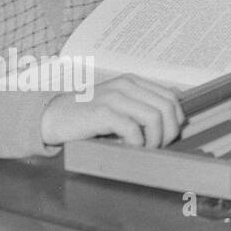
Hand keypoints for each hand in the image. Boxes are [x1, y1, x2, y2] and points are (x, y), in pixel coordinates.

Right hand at [40, 76, 183, 148]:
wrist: (53, 117)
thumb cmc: (89, 116)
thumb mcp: (119, 104)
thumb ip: (141, 105)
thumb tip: (173, 118)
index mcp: (133, 82)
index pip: (172, 97)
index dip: (176, 119)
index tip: (168, 136)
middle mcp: (126, 85)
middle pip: (167, 107)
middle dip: (169, 132)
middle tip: (159, 147)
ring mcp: (114, 97)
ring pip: (154, 117)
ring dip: (154, 139)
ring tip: (145, 149)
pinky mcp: (102, 112)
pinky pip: (132, 129)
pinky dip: (136, 143)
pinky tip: (128, 148)